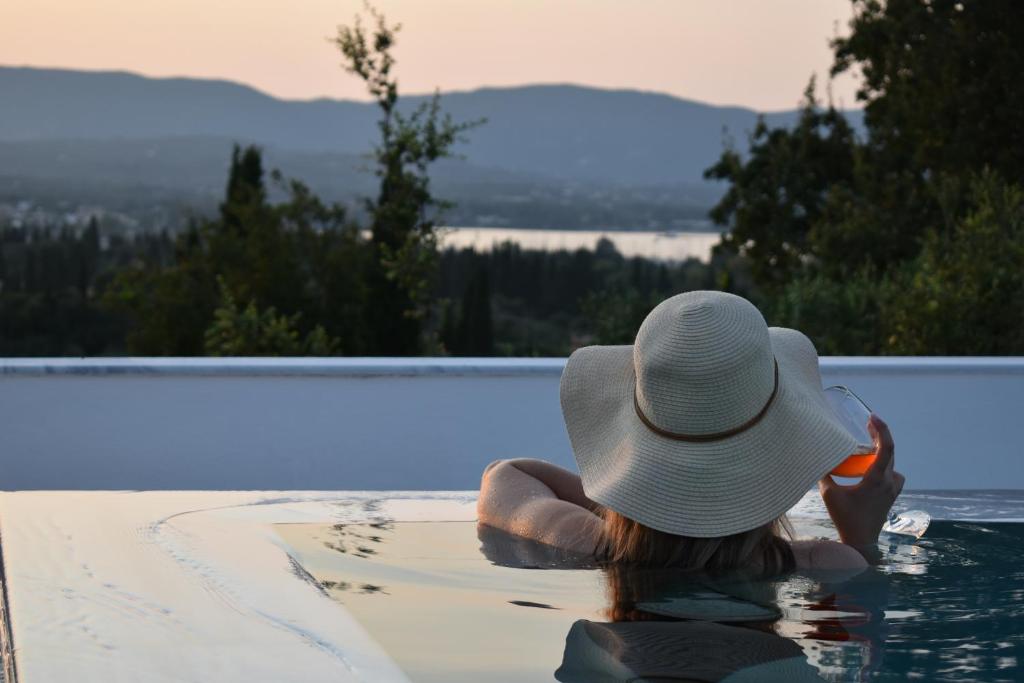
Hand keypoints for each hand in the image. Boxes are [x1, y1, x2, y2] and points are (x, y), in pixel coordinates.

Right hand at [819, 414, 904, 549]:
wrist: (861, 542)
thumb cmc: (845, 518)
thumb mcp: (829, 494)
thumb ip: (824, 474)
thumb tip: (816, 458)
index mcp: (877, 479)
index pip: (886, 448)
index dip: (881, 429)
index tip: (872, 417)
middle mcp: (889, 482)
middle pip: (890, 452)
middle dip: (879, 435)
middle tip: (867, 424)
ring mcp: (892, 490)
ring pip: (892, 463)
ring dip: (883, 452)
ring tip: (869, 447)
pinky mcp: (891, 496)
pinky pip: (893, 475)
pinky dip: (884, 467)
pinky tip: (873, 470)